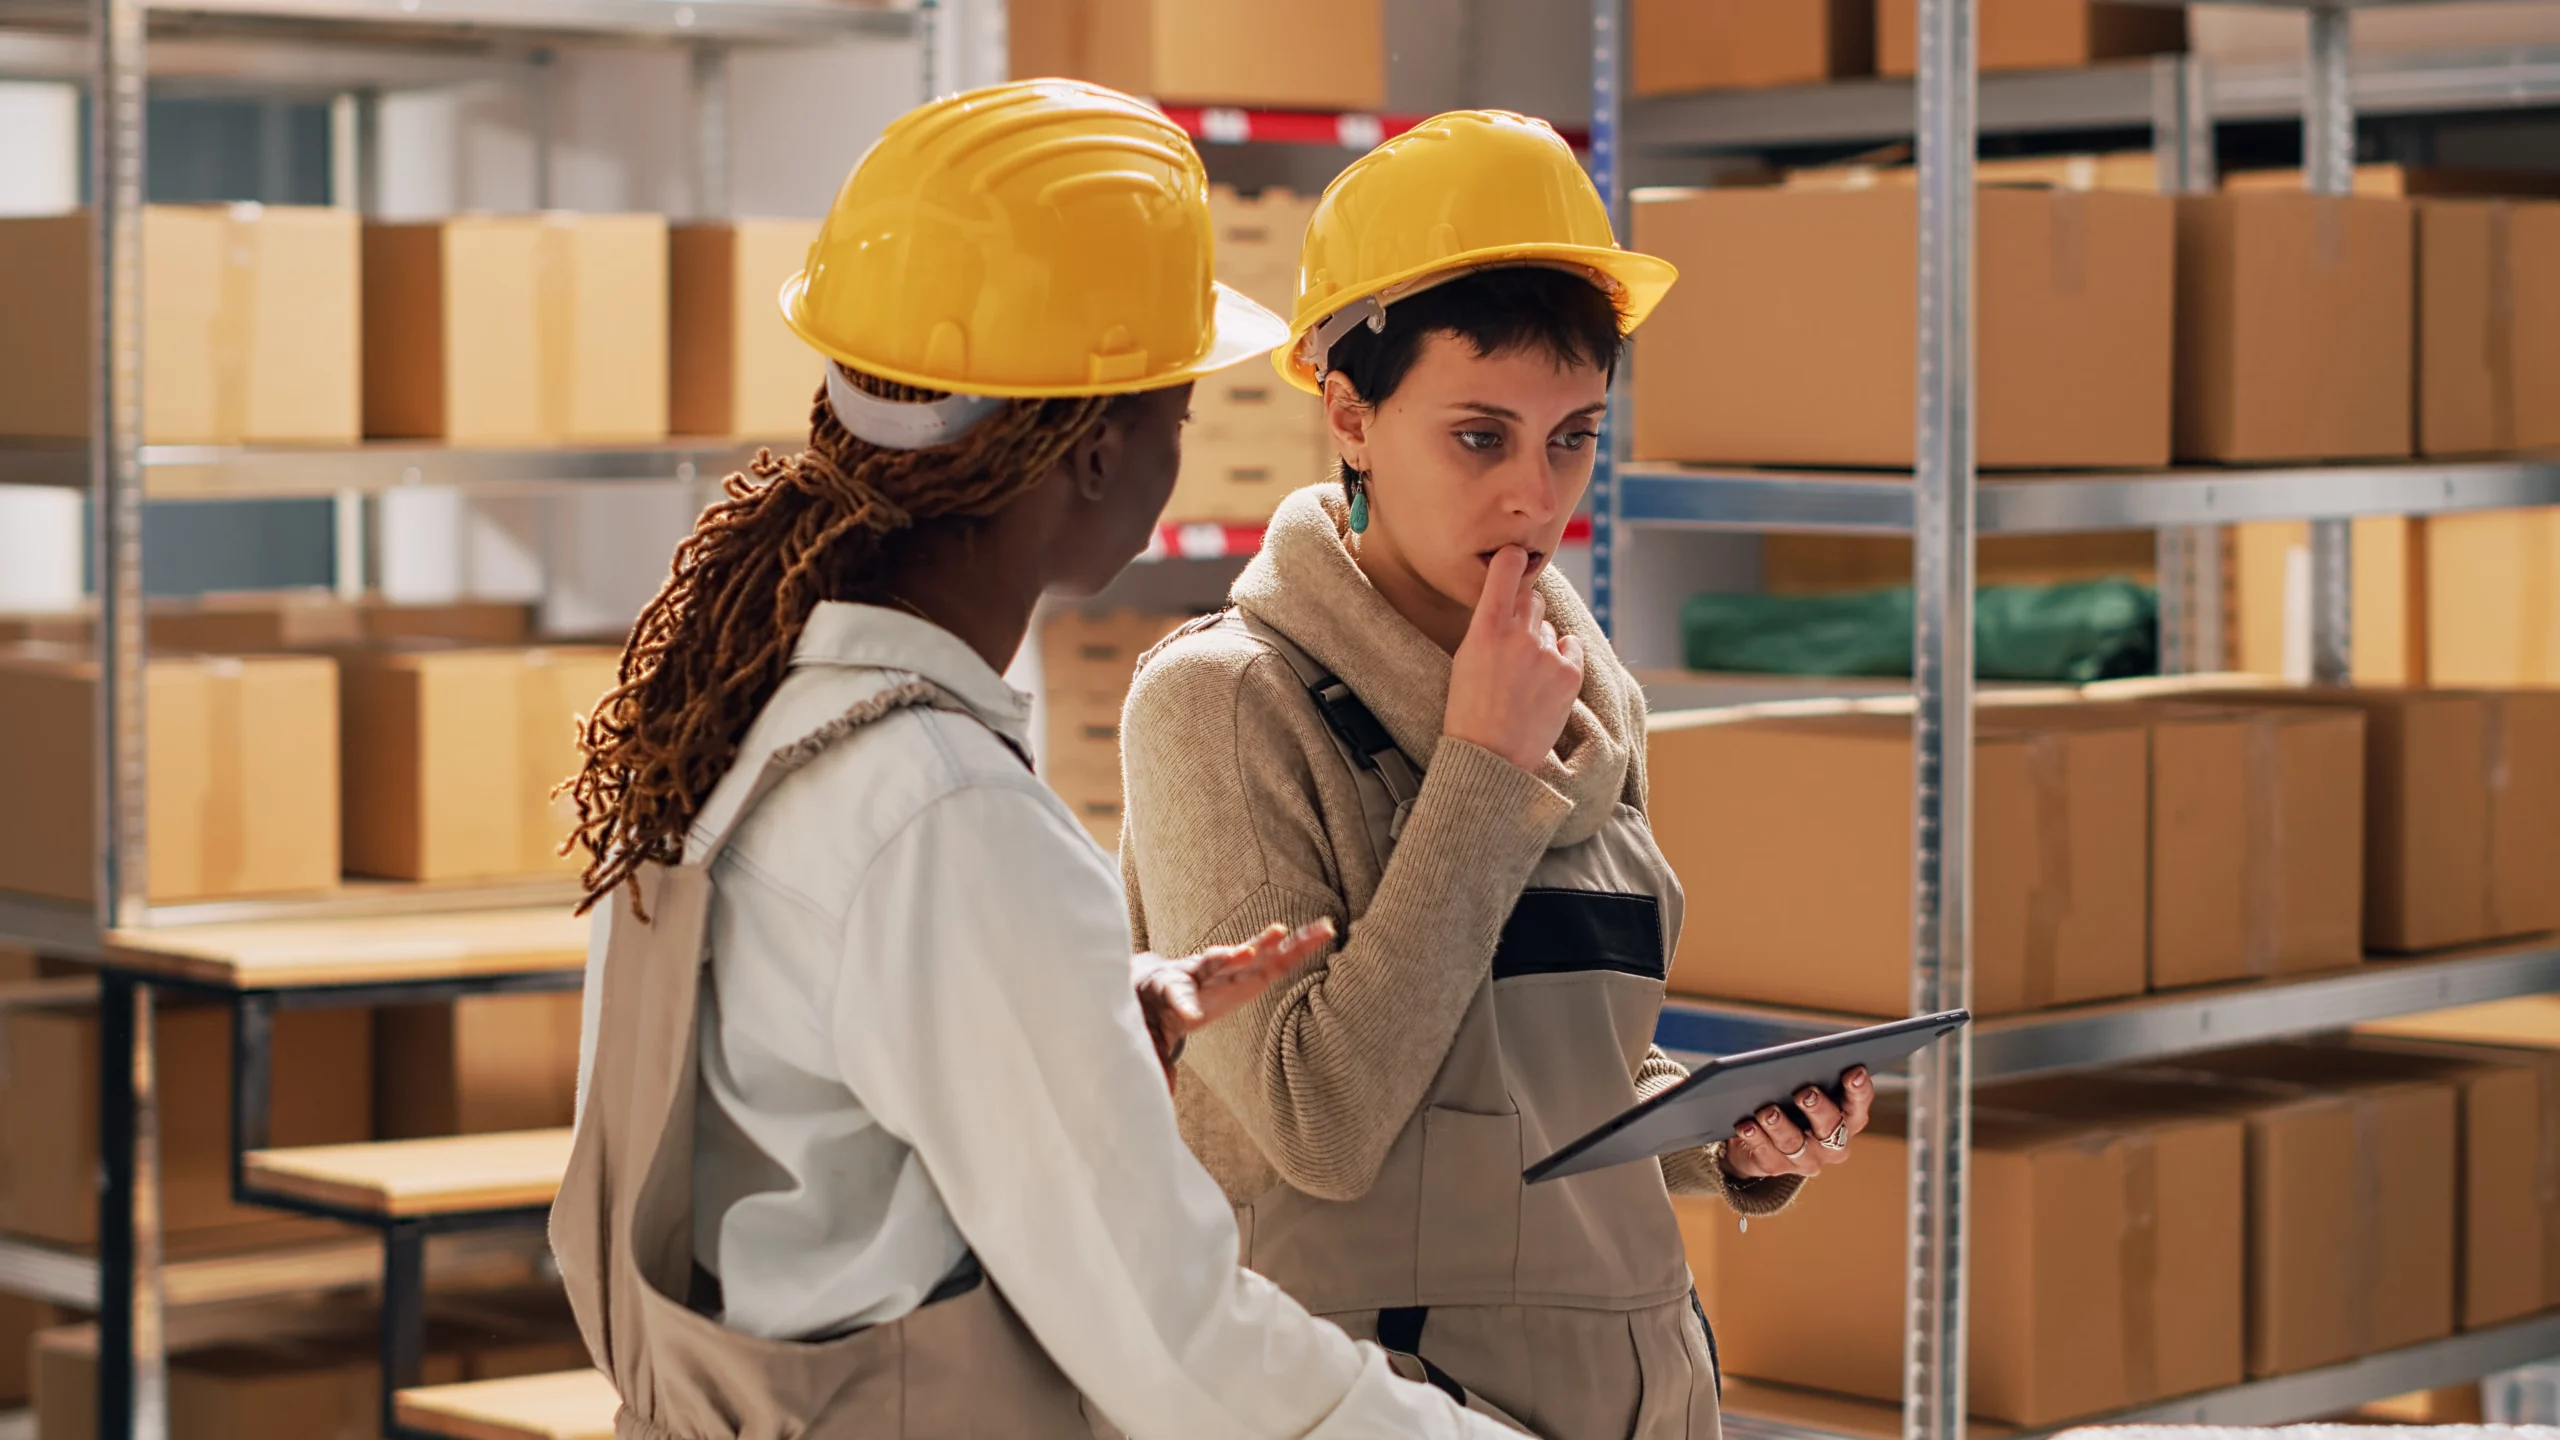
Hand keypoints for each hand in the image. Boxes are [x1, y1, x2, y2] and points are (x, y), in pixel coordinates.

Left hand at [1133, 920, 1336, 1086]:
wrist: (1157, 983)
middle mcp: (1199, 972)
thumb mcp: (1148, 1034)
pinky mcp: (1248, 971)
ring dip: (1273, 944)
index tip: (1189, 1016)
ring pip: (1251, 954)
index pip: (1176, 996)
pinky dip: (1297, 946)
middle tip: (1245, 953)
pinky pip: (1276, 958)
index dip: (1183, 1004)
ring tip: (1287, 933)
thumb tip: (1162, 1090)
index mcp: (1170, 989)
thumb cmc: (1151, 1010)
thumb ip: (1155, 1057)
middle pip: (1216, 962)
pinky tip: (1323, 931)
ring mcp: (1226, 969)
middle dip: (1231, 958)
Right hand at [1444, 545, 1584, 772]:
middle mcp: (1519, 635)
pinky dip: (1562, 662)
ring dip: (1543, 646)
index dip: (1513, 559)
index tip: (1516, 556)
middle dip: (1526, 617)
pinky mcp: (1570, 674)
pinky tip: (1545, 685)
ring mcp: (1547, 654)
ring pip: (1551, 631)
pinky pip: (1571, 650)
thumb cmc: (1469, 711)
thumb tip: (1510, 603)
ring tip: (1526, 681)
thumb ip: (1489, 627)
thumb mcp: (1465, 658)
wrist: (1490, 757)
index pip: (1506, 569)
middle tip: (1515, 648)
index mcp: (1486, 628)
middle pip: (1532, 600)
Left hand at [1722, 1067, 1873, 1181]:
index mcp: (1848, 1117)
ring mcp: (1806, 1159)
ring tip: (1767, 1111)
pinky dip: (1756, 1139)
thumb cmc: (1789, 1099)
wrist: (1760, 1139)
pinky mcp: (1776, 1166)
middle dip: (1818, 1109)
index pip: (1859, 1102)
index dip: (1859, 1089)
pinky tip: (1746, 1126)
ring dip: (1780, 1126)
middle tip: (1805, 1093)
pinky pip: (1767, 1155)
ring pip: (1795, 1143)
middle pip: (1830, 1126)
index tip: (1854, 1073)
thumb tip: (1793, 1058)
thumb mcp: (1802, 1084)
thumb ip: (1806, 1072)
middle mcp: (1833, 1143)